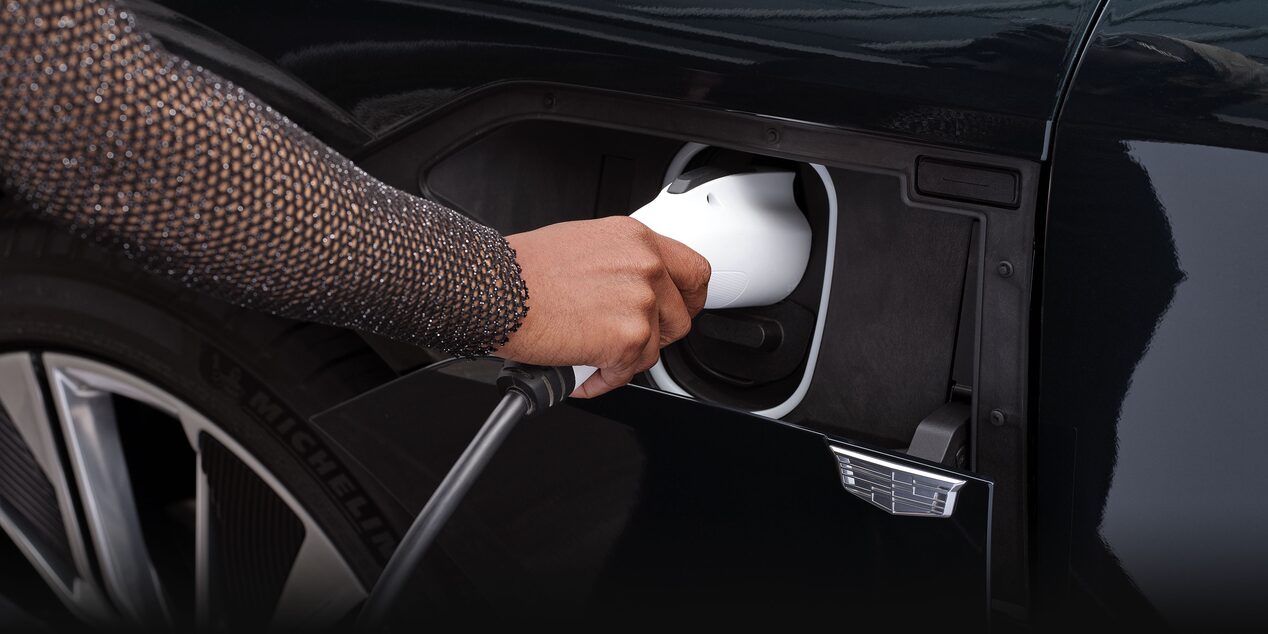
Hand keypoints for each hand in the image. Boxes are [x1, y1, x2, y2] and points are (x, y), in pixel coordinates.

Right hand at [497, 216, 709, 397]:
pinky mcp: (630, 337)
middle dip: (659, 336)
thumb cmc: (521, 271)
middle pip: (683, 315)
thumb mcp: (583, 245)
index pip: (693, 270)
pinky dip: (604, 379)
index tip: (680, 309)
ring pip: (654, 348)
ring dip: (624, 359)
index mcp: (635, 238)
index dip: (689, 298)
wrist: (495, 289)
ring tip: (591, 355)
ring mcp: (641, 301)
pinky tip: (580, 370)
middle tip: (630, 342)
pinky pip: (629, 372)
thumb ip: (618, 265)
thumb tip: (628, 289)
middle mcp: (645, 265)